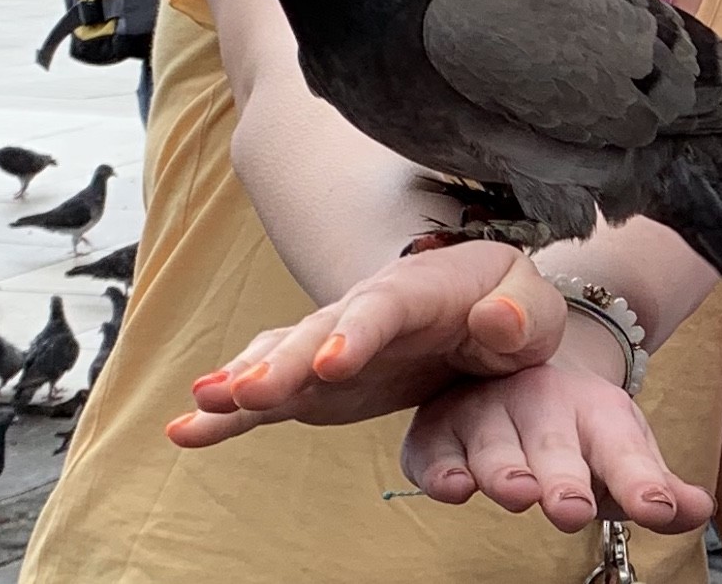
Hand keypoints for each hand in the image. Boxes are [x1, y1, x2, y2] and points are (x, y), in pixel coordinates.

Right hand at [166, 241, 565, 445]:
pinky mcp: (320, 381)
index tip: (332, 363)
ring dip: (243, 380)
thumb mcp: (534, 307)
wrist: (482, 312)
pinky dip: (232, 414)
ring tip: (200, 407)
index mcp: (420, 289)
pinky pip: (272, 395)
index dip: (356, 333)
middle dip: (280, 362)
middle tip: (239, 393)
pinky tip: (187, 433)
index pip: (384, 307)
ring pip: (282, 358)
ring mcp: (336, 345)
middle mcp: (365, 313)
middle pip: (317, 333)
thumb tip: (495, 321)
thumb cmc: (508, 304)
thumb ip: (522, 311)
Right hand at [400, 320, 716, 534]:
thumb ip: (654, 483)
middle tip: (572, 508)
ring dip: (502, 468)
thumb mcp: (622, 450)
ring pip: (490, 442)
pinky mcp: (438, 427)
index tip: (657, 506)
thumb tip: (698, 508)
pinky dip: (439, 468)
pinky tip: (451, 486)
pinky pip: (432, 449)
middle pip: (552, 444)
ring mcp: (486, 410)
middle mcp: (539, 402)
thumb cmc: (575, 429)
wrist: (515, 363)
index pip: (623, 448)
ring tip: (516, 492)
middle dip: (562, 478)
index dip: (640, 479)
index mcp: (595, 411)